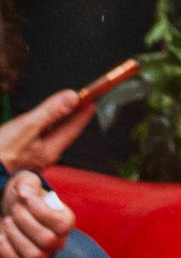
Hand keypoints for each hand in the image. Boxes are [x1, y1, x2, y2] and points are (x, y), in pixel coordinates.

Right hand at [0, 73, 132, 174]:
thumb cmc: (1, 152)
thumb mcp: (27, 127)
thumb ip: (50, 112)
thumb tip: (72, 97)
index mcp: (51, 150)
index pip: (74, 128)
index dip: (84, 113)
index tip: (93, 101)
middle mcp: (46, 156)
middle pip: (65, 132)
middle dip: (73, 117)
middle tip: (81, 102)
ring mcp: (35, 159)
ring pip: (52, 136)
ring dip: (58, 122)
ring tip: (64, 109)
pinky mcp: (24, 159)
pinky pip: (40, 140)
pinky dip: (44, 129)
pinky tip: (40, 125)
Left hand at [0, 168, 74, 257]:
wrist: (11, 210)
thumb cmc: (23, 197)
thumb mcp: (27, 183)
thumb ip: (28, 185)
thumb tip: (24, 193)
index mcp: (66, 221)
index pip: (63, 224)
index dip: (42, 212)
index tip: (27, 199)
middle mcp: (58, 241)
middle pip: (47, 240)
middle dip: (25, 222)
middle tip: (15, 209)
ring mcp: (43, 255)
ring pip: (33, 255)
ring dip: (15, 236)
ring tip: (7, 221)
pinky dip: (6, 251)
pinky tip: (1, 236)